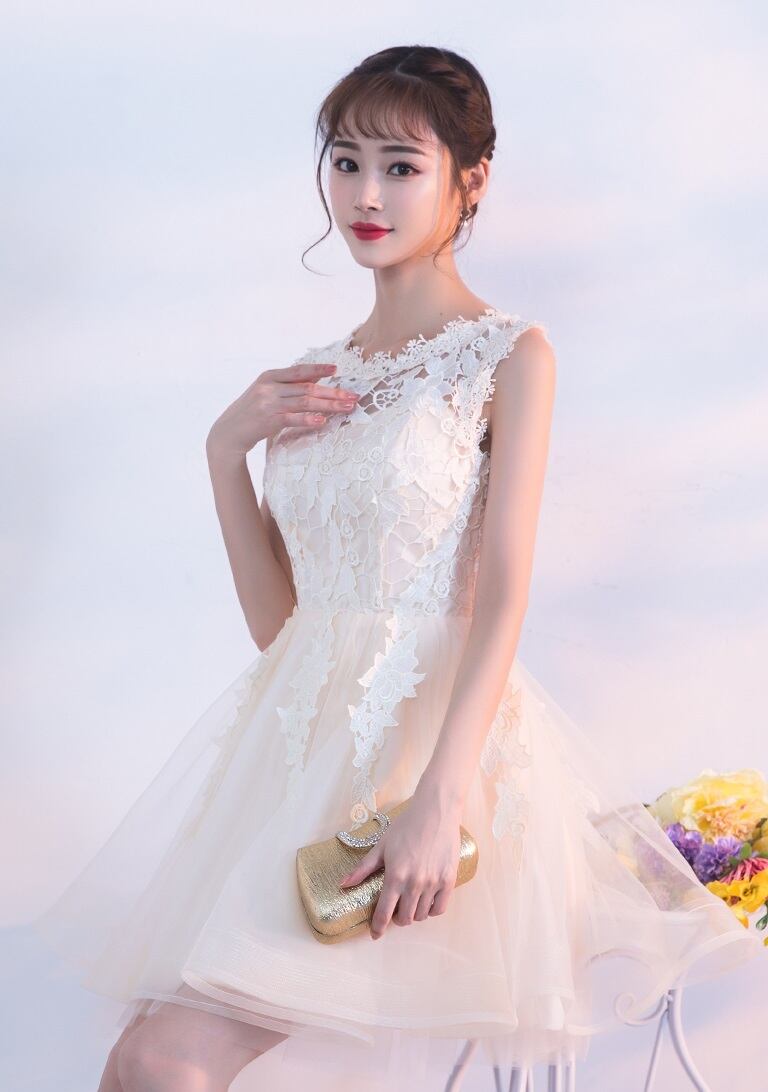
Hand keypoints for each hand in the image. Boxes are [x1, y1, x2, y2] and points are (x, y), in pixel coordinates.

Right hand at [206, 361, 359, 460]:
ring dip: (329, 405)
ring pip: (305, 402)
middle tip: (353, 396)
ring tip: (346, 407)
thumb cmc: (252, 412)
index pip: (299, 370)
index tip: (337, 371)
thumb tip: (316, 379)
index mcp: (270, 376)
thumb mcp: (267, 392)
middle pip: (307, 387)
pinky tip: (323, 420)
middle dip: (333, 392)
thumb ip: (289, 385)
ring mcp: (268, 403)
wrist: (229, 432)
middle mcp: (269, 387)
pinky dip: (309, 419)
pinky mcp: (268, 420)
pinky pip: (293, 418)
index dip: (318, 369)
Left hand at [338, 792, 462, 939]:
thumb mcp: (382, 846)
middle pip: (404, 918)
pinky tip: (426, 901)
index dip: (378, 927)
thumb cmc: (406, 826)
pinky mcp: (449, 880)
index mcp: (395, 876)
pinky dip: (431, 910)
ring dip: (414, 914)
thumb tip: (343, 884)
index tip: (375, 934)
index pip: (384, 912)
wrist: (435, 812)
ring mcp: (433, 883)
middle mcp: (414, 883)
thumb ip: (363, 868)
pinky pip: (439, 908)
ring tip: (410, 903)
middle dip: (397, 919)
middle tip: (395, 909)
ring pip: (421, 915)